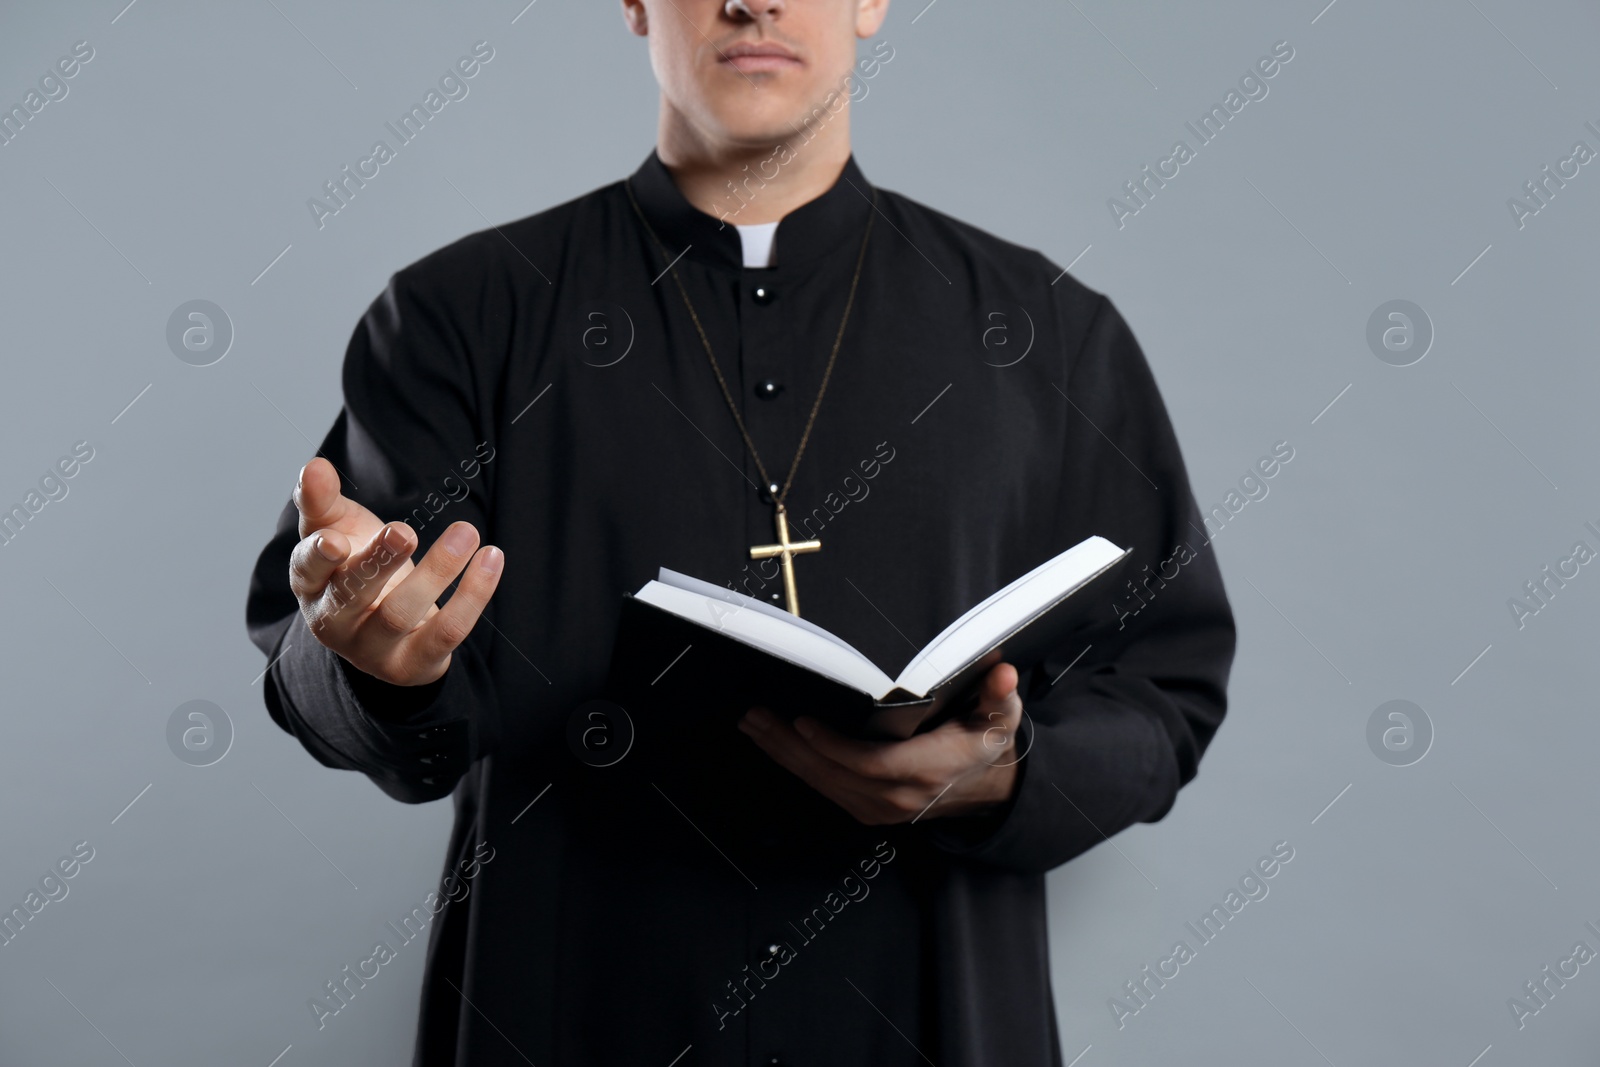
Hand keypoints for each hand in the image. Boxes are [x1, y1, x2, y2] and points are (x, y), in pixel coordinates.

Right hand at [288, 457, 503, 685]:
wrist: (387, 636)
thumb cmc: (355, 570)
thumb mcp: (336, 532)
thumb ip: (322, 501)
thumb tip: (314, 465)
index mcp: (311, 585)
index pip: (307, 569)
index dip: (319, 555)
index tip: (336, 539)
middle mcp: (335, 622)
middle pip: (351, 594)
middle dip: (378, 562)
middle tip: (403, 531)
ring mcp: (374, 648)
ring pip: (401, 613)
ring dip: (436, 571)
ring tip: (466, 531)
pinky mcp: (414, 663)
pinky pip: (448, 630)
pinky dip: (473, 594)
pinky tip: (491, 556)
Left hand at [738, 662, 1023, 824]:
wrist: (987, 789)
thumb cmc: (985, 745)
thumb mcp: (1000, 718)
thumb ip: (999, 695)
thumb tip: (1002, 674)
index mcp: (927, 769)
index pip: (871, 763)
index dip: (834, 746)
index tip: (803, 722)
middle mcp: (898, 795)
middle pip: (833, 773)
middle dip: (790, 745)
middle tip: (756, 716)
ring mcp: (879, 807)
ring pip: (822, 783)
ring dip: (784, 754)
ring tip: (753, 725)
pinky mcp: (867, 808)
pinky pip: (824, 788)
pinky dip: (796, 766)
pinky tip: (774, 744)